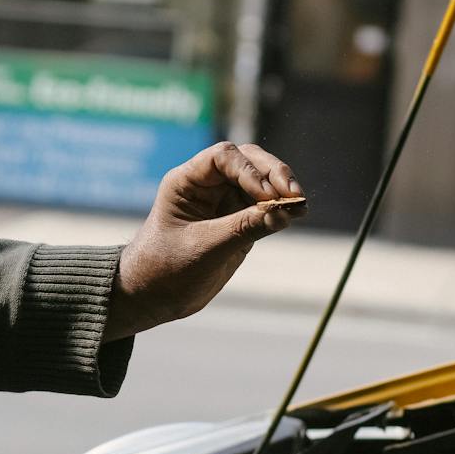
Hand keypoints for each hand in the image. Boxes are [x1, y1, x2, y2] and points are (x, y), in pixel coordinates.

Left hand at [105, 142, 305, 339]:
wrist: (153, 297)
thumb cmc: (165, 269)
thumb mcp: (205, 248)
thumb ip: (244, 228)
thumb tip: (285, 212)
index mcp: (186, 181)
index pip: (223, 157)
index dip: (249, 170)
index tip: (267, 194)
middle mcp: (207, 185)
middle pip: (248, 161)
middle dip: (273, 174)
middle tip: (294, 194)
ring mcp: (224, 202)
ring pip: (261, 182)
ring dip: (282, 190)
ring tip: (301, 206)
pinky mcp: (239, 221)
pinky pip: (265, 207)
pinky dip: (281, 209)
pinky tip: (298, 214)